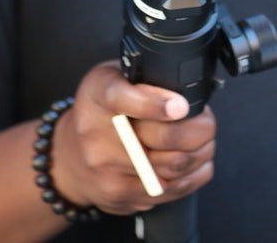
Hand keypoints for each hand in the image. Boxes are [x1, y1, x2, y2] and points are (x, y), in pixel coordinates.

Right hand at [52, 60, 215, 215]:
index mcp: (98, 96)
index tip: (181, 106)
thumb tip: (181, 96)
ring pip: (174, 166)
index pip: (123, 98)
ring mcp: (106, 171)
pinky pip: (172, 190)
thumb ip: (144, 79)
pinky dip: (192, 175)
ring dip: (200, 153)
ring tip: (203, 142)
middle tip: (207, 123)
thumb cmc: (100, 111)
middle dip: (198, 130)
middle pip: (162, 138)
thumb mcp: (114, 79)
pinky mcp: (120, 197)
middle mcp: (96, 135)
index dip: (155, 104)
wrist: (69, 157)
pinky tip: (194, 163)